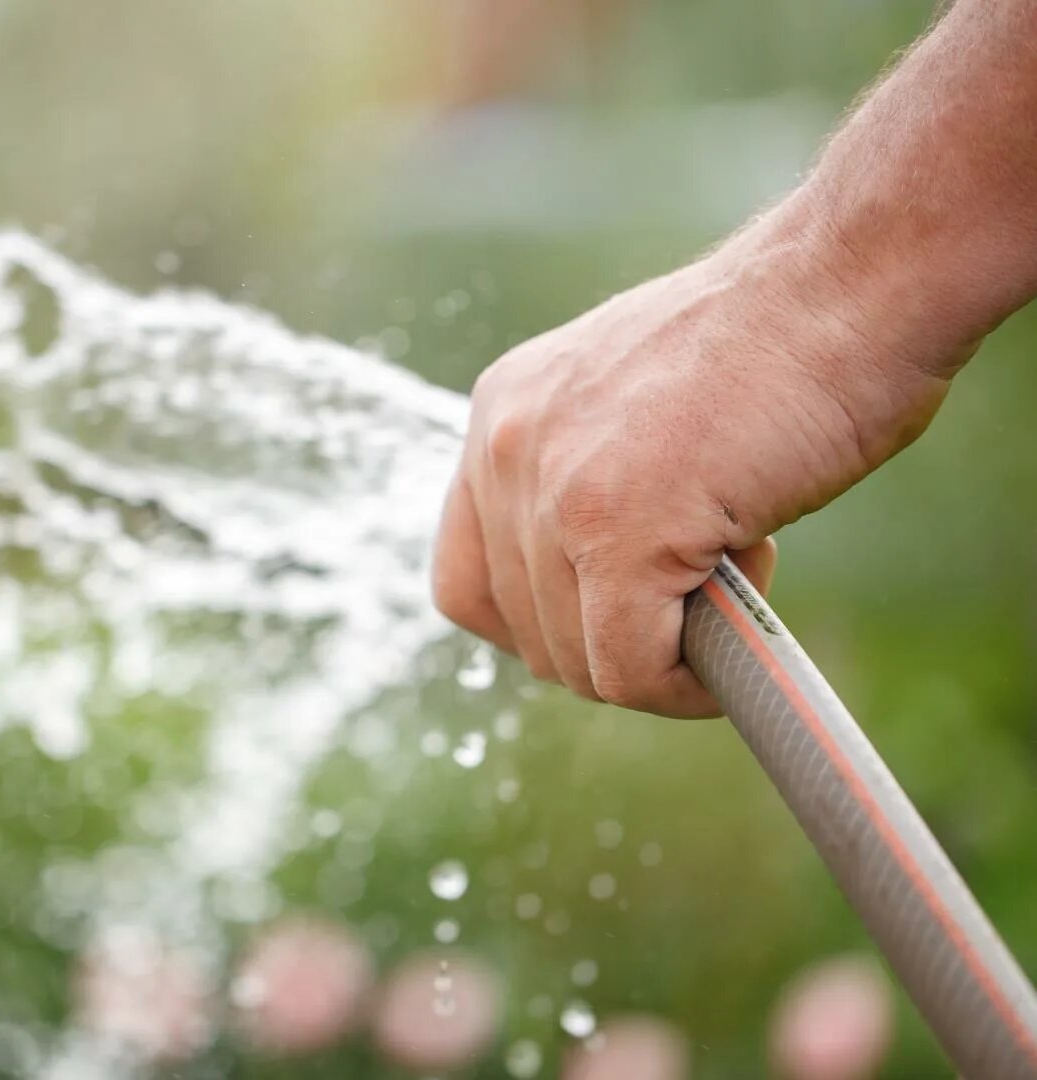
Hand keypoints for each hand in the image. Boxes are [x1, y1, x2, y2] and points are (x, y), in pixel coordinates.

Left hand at [432, 207, 958, 715]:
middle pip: (524, 631)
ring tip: (737, 564)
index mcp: (503, 412)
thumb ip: (590, 480)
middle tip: (703, 584)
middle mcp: (504, 449)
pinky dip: (684, 685)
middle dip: (616, 641)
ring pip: (578, 661)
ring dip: (662, 654)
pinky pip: (629, 670)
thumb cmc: (781, 341)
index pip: (467, 578)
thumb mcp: (638, 405)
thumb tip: (600, 594)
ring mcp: (554, 492)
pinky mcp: (618, 534)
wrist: (852, 282)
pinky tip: (740, 627)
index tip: (614, 614)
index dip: (541, 623)